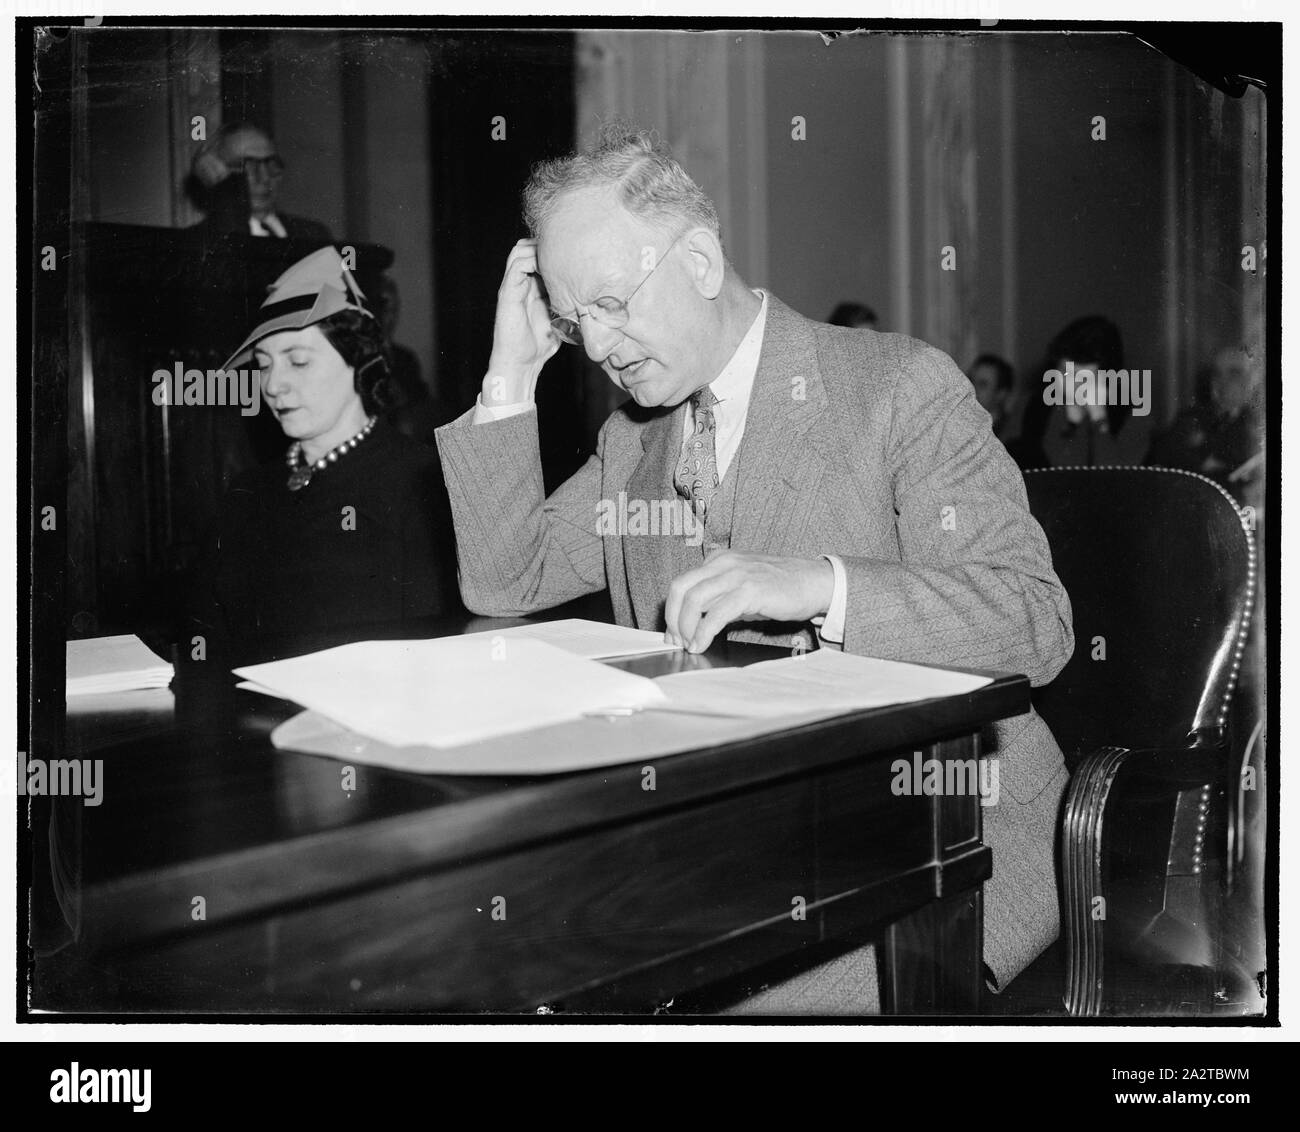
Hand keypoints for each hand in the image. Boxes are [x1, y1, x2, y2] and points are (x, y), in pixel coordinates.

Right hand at [482, 238, 561, 406]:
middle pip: (527, 246)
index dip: (555, 251)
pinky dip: (532, 261)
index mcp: (532, 286)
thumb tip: (594, 298)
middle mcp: (520, 281)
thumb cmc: (540, 345)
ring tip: (557, 258)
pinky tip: (550, 271)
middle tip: (567, 253)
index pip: (539, 255)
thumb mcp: (561, 318)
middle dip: (546, 245)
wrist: (521, 363)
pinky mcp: (507, 291)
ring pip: (519, 250)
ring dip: (538, 249)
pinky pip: (517, 265)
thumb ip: (569, 304)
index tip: (576, 254)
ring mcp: (512, 285)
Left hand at [663, 551, 834, 652]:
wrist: (814, 583)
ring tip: (689, 645)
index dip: (672, 611)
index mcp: (719, 560)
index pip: (682, 583)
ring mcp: (737, 574)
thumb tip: (694, 625)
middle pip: (681, 588)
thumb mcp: (742, 589)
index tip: (672, 633)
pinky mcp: (751, 590)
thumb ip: (718, 601)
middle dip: (673, 618)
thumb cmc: (781, 587)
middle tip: (676, 640)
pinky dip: (704, 631)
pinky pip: (717, 612)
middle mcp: (724, 563)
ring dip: (685, 627)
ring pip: (695, 599)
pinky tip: (701, 644)